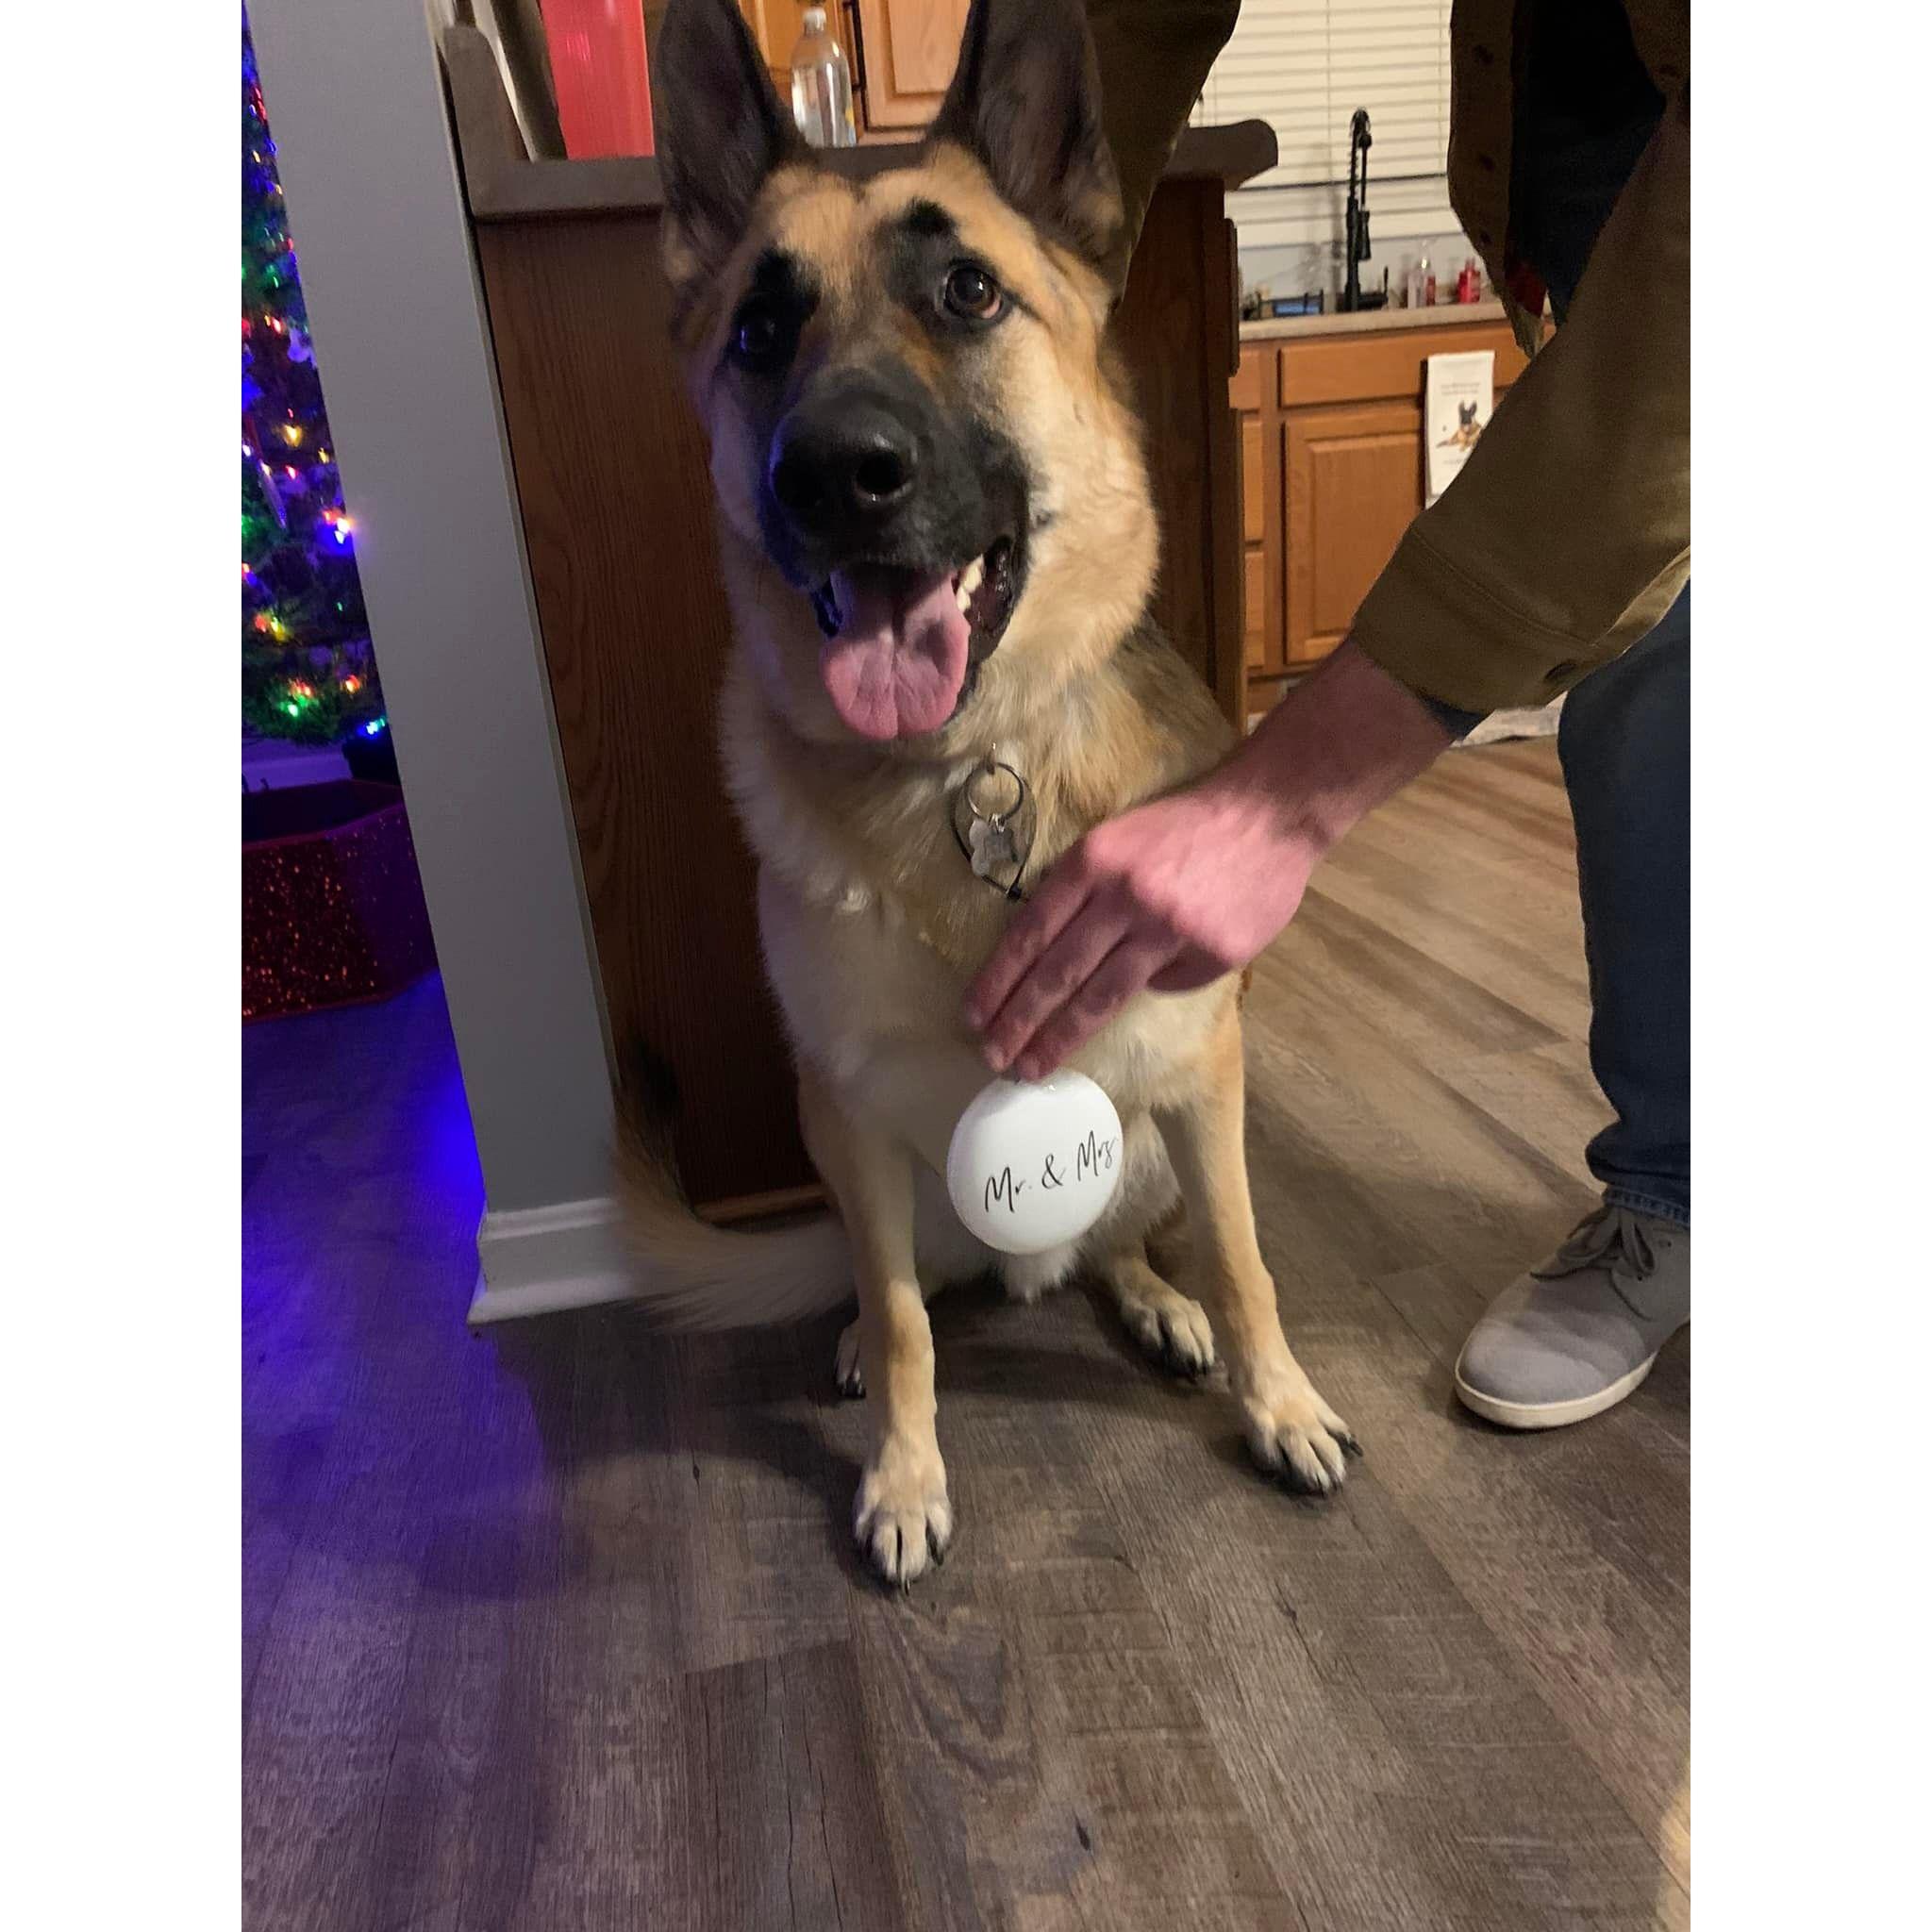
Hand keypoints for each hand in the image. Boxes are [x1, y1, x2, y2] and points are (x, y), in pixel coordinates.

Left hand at [963, 642, 1455, 1076]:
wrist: (1268, 812)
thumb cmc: (1183, 826)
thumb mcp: (1116, 839)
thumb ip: (1084, 891)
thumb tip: (1052, 954)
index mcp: (1093, 862)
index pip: (1031, 931)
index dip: (999, 978)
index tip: (974, 1014)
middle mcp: (1125, 895)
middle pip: (1058, 971)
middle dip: (1019, 1020)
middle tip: (992, 1057)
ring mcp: (1170, 928)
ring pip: (1101, 995)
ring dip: (1059, 1036)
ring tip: (1031, 1067)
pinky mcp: (1212, 952)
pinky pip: (1166, 986)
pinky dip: (1151, 989)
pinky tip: (1146, 988)